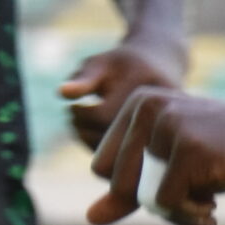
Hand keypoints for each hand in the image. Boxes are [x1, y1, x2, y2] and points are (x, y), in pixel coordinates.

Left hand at [58, 35, 187, 147]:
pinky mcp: (156, 148)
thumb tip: (62, 92)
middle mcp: (159, 115)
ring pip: (118, 155)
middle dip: (84, 130)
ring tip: (79, 124)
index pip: (104, 116)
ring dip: (91, 143)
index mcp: (146, 91)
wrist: (158, 69)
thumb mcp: (102, 64)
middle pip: (112, 138)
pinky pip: (125, 160)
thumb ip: (84, 78)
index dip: (80, 114)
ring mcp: (162, 133)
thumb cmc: (123, 65)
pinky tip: (91, 135)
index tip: (72, 105)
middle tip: (72, 115)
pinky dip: (102, 152)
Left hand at [87, 87, 224, 224]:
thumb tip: (91, 218)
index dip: (136, 189)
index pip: (104, 169)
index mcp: (138, 103)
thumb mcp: (173, 169)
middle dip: (155, 202)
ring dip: (175, 211)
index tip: (174, 182)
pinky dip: (190, 215)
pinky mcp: (189, 150)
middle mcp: (149, 107)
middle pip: (119, 184)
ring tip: (206, 201)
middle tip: (193, 197)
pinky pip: (166, 204)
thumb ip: (131, 191)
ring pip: (142, 197)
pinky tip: (215, 206)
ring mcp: (169, 126)